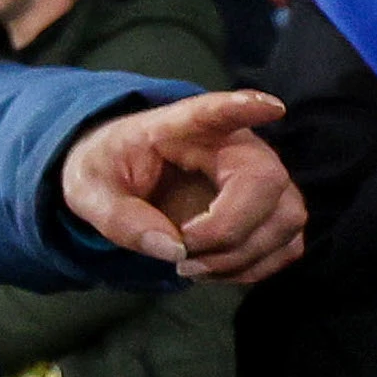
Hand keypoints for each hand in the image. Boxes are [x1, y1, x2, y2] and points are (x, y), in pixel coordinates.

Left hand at [60, 89, 306, 282]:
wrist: (121, 178)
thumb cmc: (109, 171)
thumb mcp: (88, 190)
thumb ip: (119, 217)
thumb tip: (173, 249)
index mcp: (181, 127)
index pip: (215, 112)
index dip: (244, 109)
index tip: (271, 107)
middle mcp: (234, 146)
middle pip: (266, 183)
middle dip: (227, 231)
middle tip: (181, 254)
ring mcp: (260, 178)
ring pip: (286, 218)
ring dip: (242, 256)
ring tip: (190, 266)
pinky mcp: (270, 210)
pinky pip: (288, 244)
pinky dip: (255, 267)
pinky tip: (214, 270)